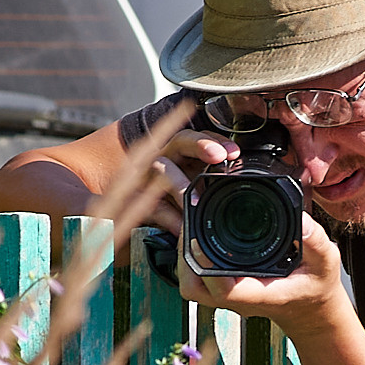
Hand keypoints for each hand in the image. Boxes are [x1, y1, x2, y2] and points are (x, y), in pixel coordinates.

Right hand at [142, 113, 241, 239]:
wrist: (127, 212)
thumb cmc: (168, 198)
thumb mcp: (190, 189)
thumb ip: (209, 185)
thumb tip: (237, 185)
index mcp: (179, 154)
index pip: (199, 137)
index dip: (215, 140)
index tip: (233, 152)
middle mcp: (163, 158)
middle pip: (180, 140)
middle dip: (201, 144)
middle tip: (219, 156)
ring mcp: (146, 176)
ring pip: (161, 168)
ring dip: (181, 184)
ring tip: (196, 201)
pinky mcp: (135, 200)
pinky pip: (152, 205)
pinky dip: (169, 217)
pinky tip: (182, 227)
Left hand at [174, 210, 349, 339]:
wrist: (310, 308)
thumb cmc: (315, 286)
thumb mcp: (326, 263)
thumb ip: (316, 242)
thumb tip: (301, 220)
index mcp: (260, 294)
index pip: (223, 288)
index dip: (204, 264)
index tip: (196, 238)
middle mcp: (238, 298)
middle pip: (194, 288)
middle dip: (184, 258)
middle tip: (187, 224)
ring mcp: (228, 296)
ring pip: (191, 285)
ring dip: (184, 258)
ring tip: (189, 226)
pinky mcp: (223, 288)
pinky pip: (196, 278)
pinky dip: (190, 257)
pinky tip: (197, 234)